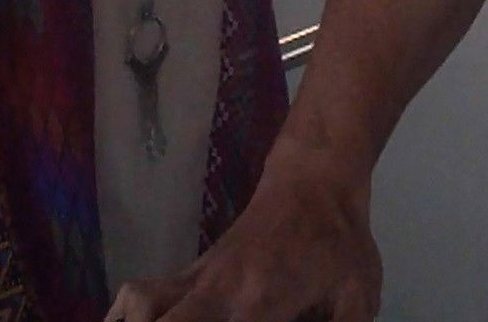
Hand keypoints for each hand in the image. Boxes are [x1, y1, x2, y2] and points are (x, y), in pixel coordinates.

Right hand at [106, 145, 382, 321]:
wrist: (314, 180)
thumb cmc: (339, 242)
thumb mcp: (358, 296)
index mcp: (257, 301)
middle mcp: (214, 290)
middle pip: (151, 315)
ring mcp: (196, 277)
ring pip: (136, 302)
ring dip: (131, 320)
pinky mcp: (191, 272)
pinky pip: (143, 294)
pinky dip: (129, 315)